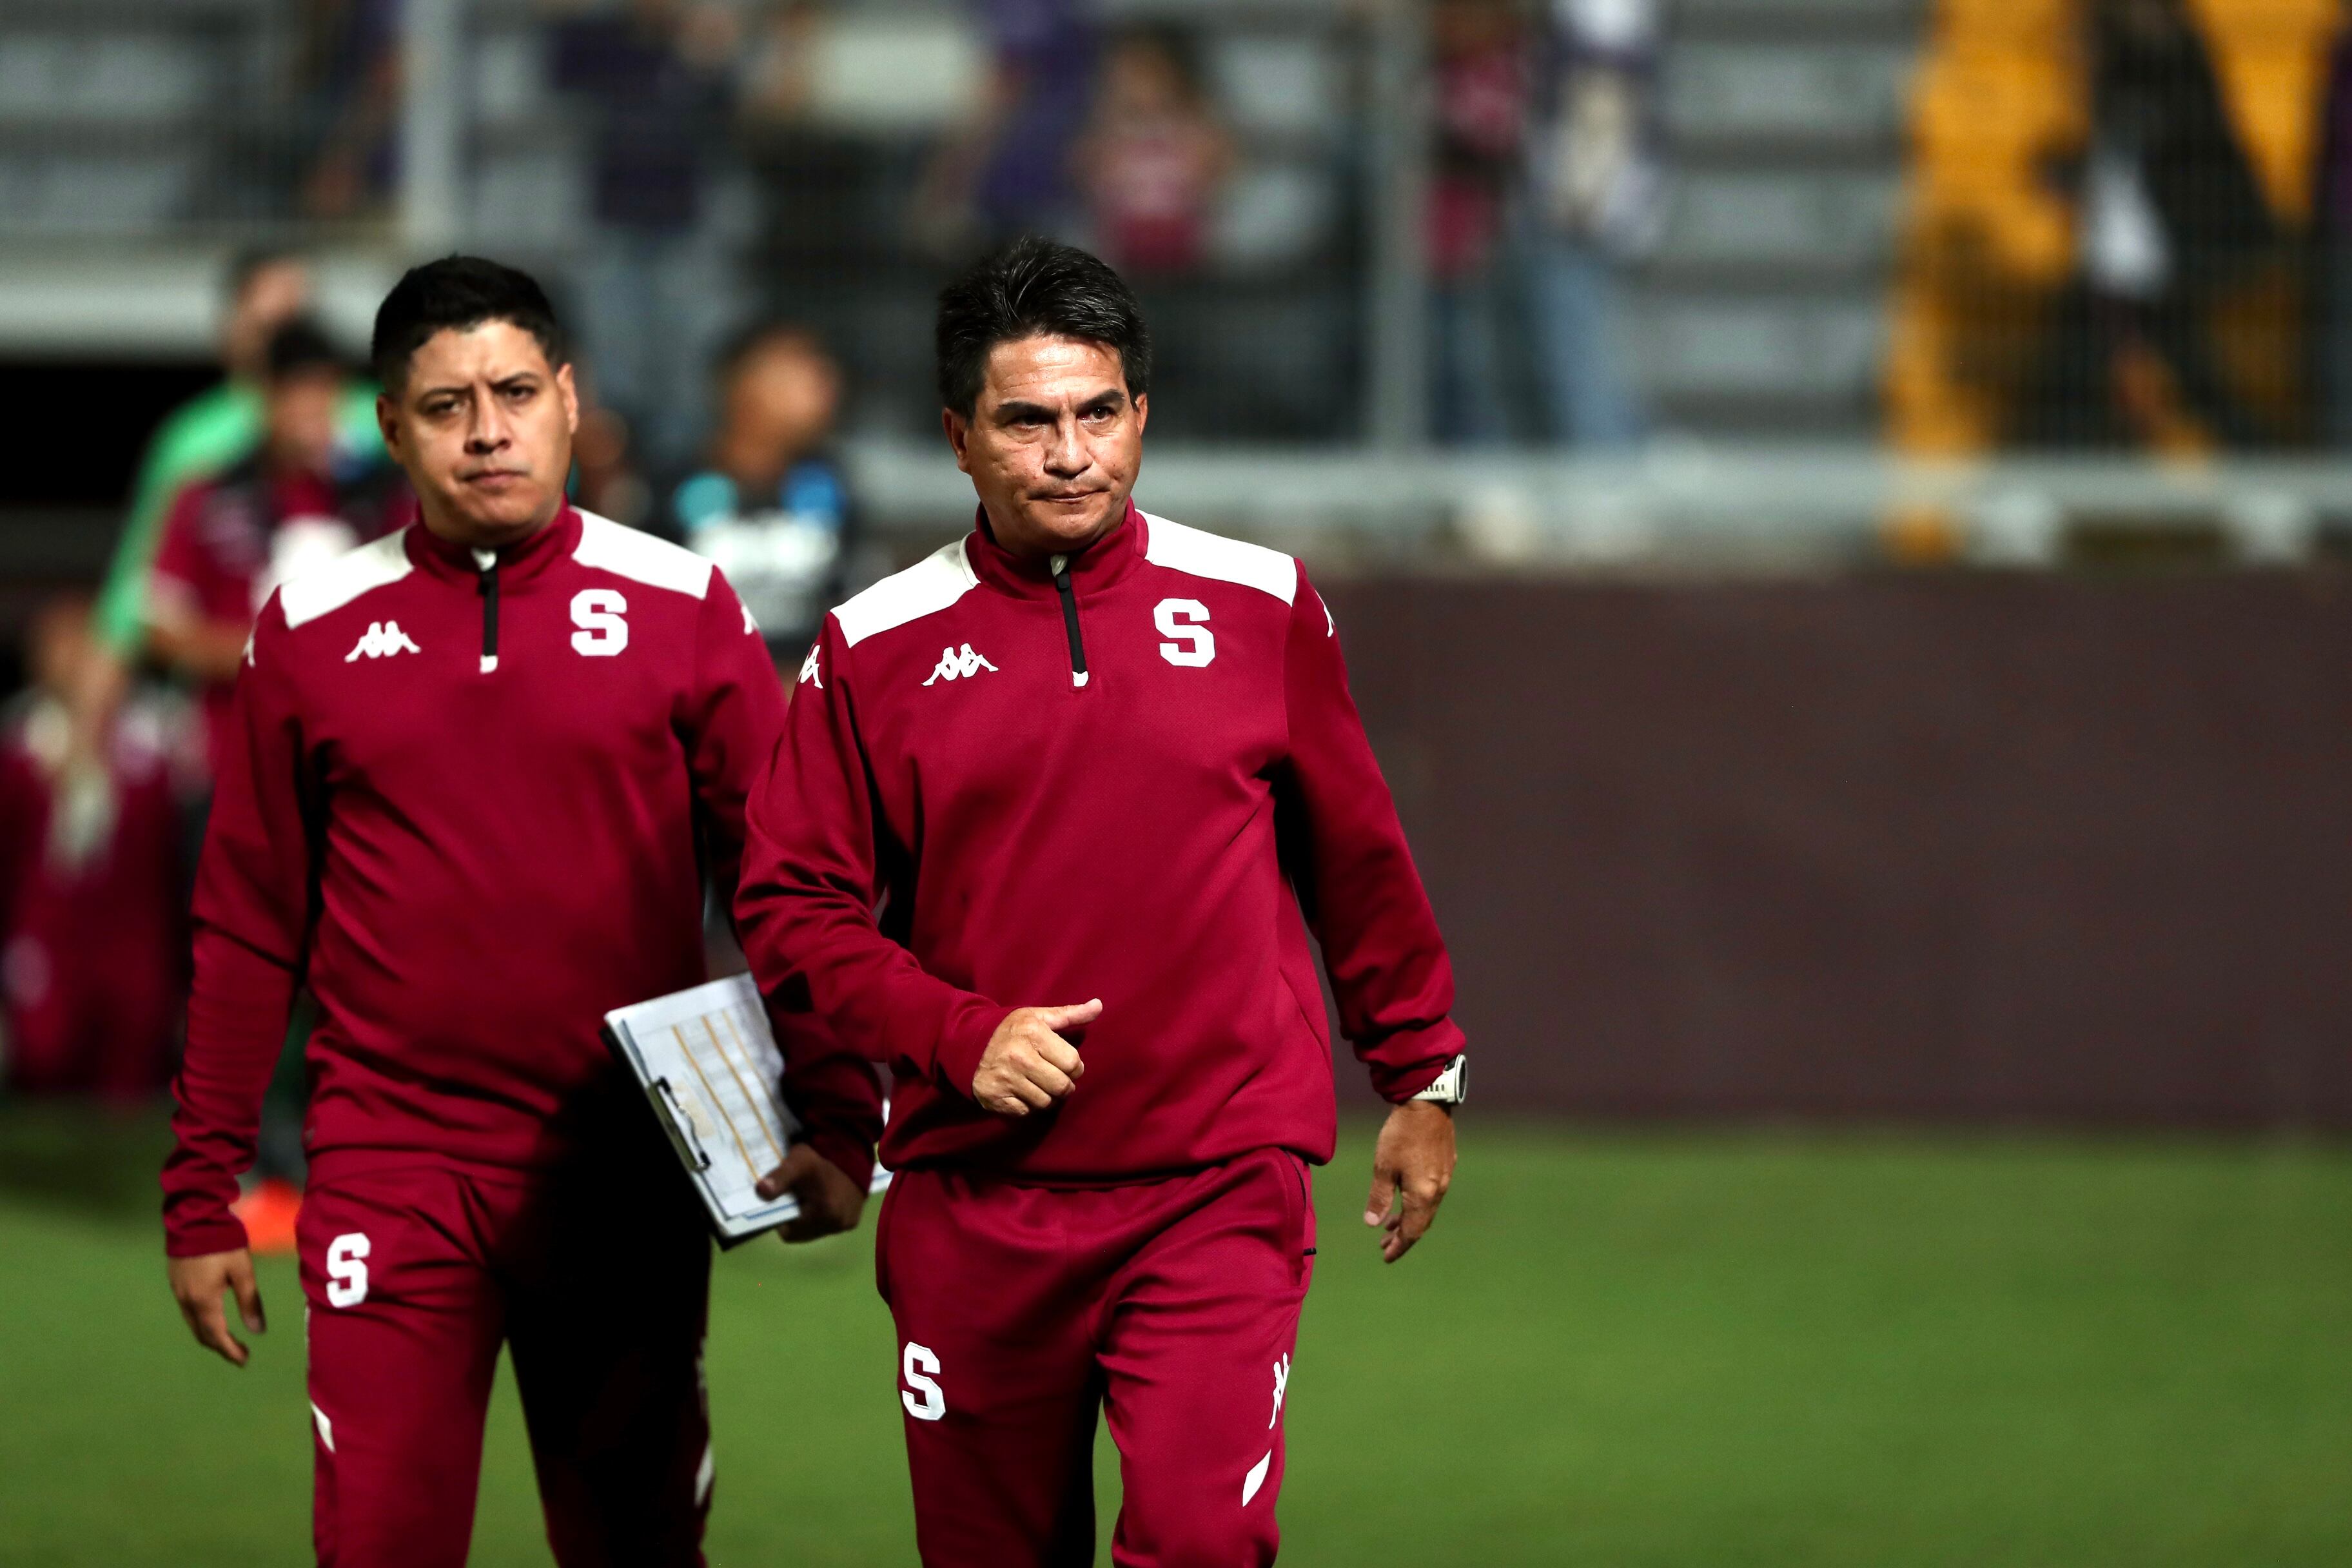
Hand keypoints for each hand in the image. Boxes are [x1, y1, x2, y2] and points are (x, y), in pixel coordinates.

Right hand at [168, 1248, 266, 1365]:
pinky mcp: (175, 1282)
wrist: (194, 1219)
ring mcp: (178, 1292)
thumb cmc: (223, 1243)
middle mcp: (187, 1301)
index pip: (217, 1335)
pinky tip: (212, 1318)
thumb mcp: (242, 1271)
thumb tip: (257, 1331)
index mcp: (204, 1301)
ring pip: (192, 1324)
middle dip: (220, 1346)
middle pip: (202, 1333)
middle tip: (238, 1353)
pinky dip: (201, 1322)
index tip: (244, 1360)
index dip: (230, 1350)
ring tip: (227, 1340)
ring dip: (209, 1335)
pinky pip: (187, 1312)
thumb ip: (250, 1301)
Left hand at [756, 1144, 868, 1243]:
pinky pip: (828, 1226)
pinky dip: (822, 1217)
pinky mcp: (852, 1222)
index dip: (782, 1218)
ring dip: (809, 1219)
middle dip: (796, 1218)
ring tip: (809, 1198)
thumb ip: (779, 1178)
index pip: (790, 1232)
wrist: (852, 1153)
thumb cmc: (822, 1158)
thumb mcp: (797, 1163)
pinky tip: (822, 1200)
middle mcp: (838, 1224)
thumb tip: (760, 1191)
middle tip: (796, 1197)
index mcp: (825, 1213)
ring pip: (816, 1231)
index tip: (783, 1201)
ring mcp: (846, 1225)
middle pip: (804, 1233)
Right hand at [971, 1000, 1098, 1116]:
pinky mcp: (996, 1098)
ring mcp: (1006, 1079)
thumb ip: (1071, 1014)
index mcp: (1033, 1034)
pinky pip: (1026, 1112)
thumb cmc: (1011, 1030)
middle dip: (1064, 1085)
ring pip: (1046, 1102)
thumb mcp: (1038, 1017)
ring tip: (1041, 1085)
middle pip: (1062, 1086)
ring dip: (1048, 1098)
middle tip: (1057, 1078)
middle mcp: (1019, 1057)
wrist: (967, 1044)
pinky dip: (1029, 1106)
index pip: (1073, 1063)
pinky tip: (1024, 1092)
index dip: (1075, 1067)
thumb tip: (1099, 1005)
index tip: (1066, 1064)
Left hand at [1364, 1101, 1455, 1262]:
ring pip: (1426, 1207)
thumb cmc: (1401, 1135)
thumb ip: (1379, 1197)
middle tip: (1383, 1245)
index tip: (1386, 1257)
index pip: (1412, 1231)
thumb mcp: (1383, 1168)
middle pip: (1421, 1223)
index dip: (1399, 1246)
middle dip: (1402, 1236)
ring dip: (1408, 1218)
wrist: (1427, 1103)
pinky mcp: (1446, 1163)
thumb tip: (1372, 1224)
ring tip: (1390, 1225)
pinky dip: (1417, 1202)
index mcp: (1423, 1195)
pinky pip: (1431, 1193)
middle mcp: (1438, 1190)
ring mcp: (1444, 1176)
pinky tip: (1405, 1197)